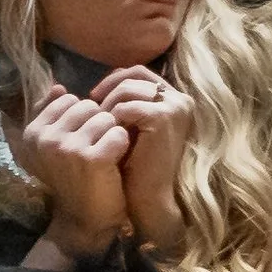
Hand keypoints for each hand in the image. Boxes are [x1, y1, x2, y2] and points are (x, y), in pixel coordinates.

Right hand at [15, 87, 131, 259]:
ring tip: (104, 157)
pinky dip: (121, 147)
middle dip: (98, 124)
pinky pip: (118, 133)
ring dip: (111, 135)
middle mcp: (45, 139)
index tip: (82, 141)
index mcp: (32, 133)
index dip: (83, 118)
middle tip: (95, 150)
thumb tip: (58, 87)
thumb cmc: (73, 179)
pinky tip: (114, 163)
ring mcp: (67, 148)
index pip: (68, 100)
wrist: (86, 221)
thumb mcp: (54, 147)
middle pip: (88, 106)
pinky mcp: (91, 159)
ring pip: (105, 118)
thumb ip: (53, 115)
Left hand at [91, 67, 193, 254]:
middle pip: (135, 74)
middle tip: (91, 105)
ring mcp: (175, 107)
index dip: (114, 80)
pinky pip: (127, 106)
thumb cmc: (137, 167)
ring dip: (108, 105)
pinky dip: (113, 119)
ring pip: (128, 88)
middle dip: (109, 88)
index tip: (95, 97)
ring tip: (98, 123)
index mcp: (176, 99)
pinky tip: (107, 134)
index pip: (139, 73)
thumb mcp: (131, 128)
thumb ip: (124, 105)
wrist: (150, 198)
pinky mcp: (164, 117)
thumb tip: (95, 88)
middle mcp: (180, 99)